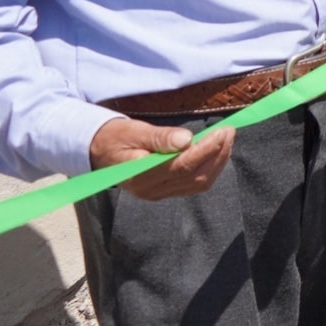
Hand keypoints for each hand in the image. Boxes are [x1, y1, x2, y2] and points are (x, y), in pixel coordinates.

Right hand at [90, 117, 234, 200]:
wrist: (97, 152)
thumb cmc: (113, 137)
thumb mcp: (132, 131)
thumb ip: (159, 137)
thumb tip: (186, 139)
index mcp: (141, 176)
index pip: (182, 166)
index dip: (206, 149)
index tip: (223, 132)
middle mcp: (151, 190)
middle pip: (195, 176)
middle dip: (217, 153)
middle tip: (229, 131)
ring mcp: (159, 193)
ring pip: (199, 183)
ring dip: (218, 161)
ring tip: (226, 139)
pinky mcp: (164, 192)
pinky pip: (194, 185)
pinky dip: (210, 169)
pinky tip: (217, 152)